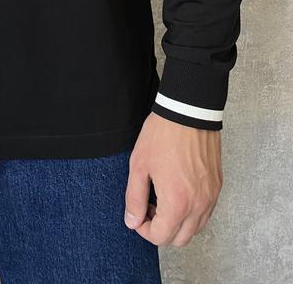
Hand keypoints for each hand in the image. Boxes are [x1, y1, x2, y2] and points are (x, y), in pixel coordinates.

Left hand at [124, 111, 222, 246]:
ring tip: (163, 198)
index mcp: (177, 202)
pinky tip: (178, 192)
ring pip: (196, 228)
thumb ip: (135, 198)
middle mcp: (198, 204)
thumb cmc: (162, 135)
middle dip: (161, 230)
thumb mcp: (139, 165)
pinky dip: (192, 212)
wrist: (188, 111)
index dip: (144, 230)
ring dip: (178, 223)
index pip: (161, 237)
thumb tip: (133, 221)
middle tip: (150, 207)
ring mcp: (211, 196)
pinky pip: (206, 212)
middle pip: (180, 239)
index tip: (139, 213)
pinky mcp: (217, 186)